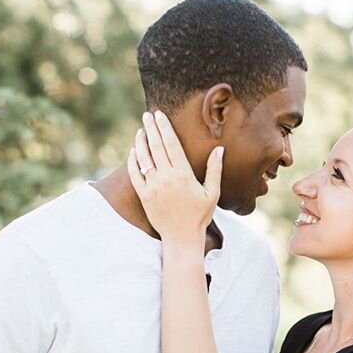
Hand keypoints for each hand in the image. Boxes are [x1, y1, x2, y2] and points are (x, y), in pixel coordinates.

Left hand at [127, 110, 223, 241]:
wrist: (181, 237)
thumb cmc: (200, 216)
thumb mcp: (212, 193)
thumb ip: (214, 170)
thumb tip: (219, 149)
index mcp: (183, 175)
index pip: (171, 144)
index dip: (165, 127)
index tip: (160, 115)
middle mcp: (166, 178)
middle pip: (156, 147)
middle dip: (151, 128)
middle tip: (147, 115)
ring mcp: (153, 186)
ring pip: (143, 158)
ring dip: (140, 142)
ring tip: (140, 130)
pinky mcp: (144, 195)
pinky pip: (135, 174)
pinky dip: (133, 161)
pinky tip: (133, 151)